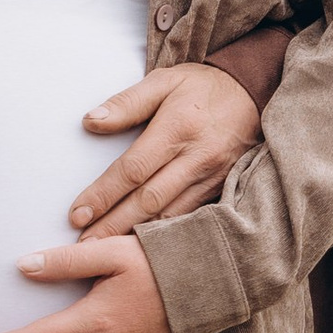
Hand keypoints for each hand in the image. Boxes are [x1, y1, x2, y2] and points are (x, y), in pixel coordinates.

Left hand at [68, 62, 261, 231]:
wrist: (255, 92)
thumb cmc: (202, 86)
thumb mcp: (164, 81)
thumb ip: (127, 102)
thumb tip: (91, 121)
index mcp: (177, 128)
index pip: (133, 169)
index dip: (104, 194)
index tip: (77, 214)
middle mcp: (197, 158)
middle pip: (149, 200)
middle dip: (114, 225)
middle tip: (84, 245)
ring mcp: (213, 177)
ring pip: (171, 215)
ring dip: (137, 237)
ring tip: (106, 251)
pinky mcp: (222, 188)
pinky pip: (190, 217)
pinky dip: (165, 234)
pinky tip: (144, 247)